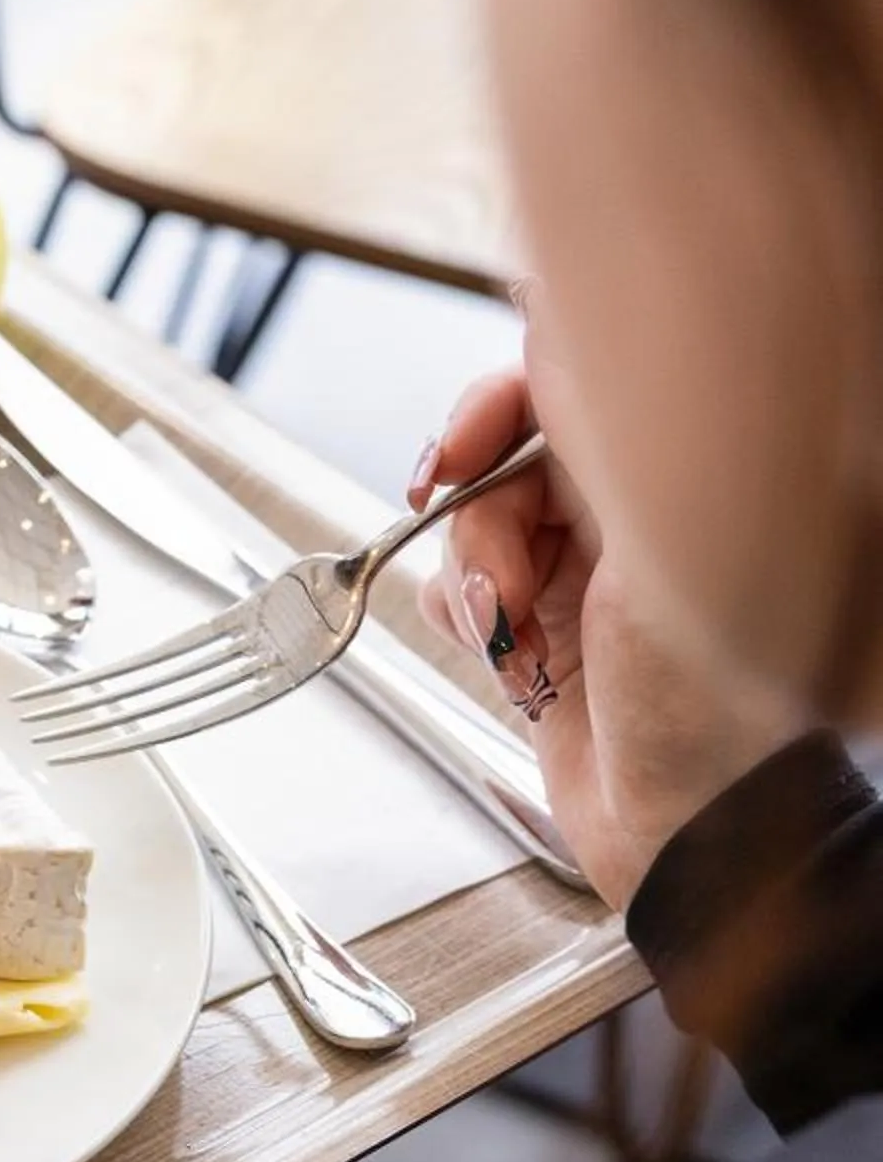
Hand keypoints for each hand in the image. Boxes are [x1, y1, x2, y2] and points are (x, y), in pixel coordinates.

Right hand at [413, 367, 802, 905]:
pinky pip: (457, 596)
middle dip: (474, 515)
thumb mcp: (655, 549)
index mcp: (676, 481)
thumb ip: (596, 438)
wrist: (687, 834)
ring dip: (468, 580)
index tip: (453, 458)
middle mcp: (628, 520)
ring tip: (507, 637)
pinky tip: (498, 657)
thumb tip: (546, 327)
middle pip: (502, 462)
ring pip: (471, 530)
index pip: (560, 394)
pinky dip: (457, 622)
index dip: (492, 412)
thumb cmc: (707, 712)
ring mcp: (579, 578)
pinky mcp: (538, 632)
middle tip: (485, 569)